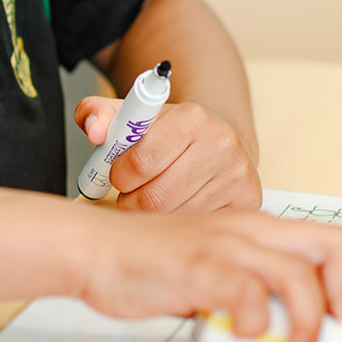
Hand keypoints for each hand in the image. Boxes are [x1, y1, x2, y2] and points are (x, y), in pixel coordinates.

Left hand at [74, 98, 259, 210]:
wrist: (214, 139)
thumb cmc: (165, 132)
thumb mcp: (129, 115)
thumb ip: (97, 113)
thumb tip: (93, 130)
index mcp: (190, 118)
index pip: (141, 161)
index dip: (120, 174)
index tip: (119, 173)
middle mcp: (221, 144)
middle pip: (156, 197)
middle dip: (132, 199)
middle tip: (132, 191)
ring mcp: (238, 175)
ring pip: (174, 217)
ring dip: (153, 214)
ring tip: (155, 196)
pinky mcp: (248, 201)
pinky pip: (197, 228)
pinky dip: (179, 224)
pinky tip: (178, 205)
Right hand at [81, 208, 341, 341]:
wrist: (93, 248)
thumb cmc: (144, 262)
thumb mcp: (209, 273)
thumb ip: (246, 292)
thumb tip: (284, 333)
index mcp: (251, 227)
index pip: (326, 244)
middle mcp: (246, 230)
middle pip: (330, 247)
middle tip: (341, 337)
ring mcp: (223, 245)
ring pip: (297, 278)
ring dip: (307, 325)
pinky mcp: (199, 267)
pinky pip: (249, 296)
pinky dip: (256, 325)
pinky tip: (242, 337)